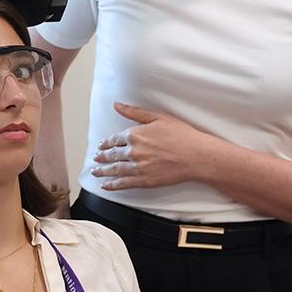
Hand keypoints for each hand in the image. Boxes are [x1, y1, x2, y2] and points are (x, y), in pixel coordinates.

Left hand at [91, 103, 212, 189]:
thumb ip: (135, 112)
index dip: (107, 143)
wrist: (196, 156)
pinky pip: (123, 183)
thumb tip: (117, 105)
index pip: (115, 139)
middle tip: (96, 158)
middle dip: (102, 157)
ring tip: (96, 171)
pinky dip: (112, 185)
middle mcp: (133, 151)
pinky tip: (106, 185)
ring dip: (103, 171)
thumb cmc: (182, 135)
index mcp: (135, 134)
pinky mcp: (144, 181)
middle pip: (112, 155)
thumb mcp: (159, 117)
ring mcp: (137, 167)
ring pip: (114, 170)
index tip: (102, 145)